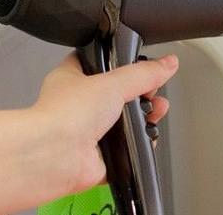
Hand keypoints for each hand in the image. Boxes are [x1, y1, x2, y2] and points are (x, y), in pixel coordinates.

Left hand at [31, 53, 178, 193]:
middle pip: (117, 96)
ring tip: (155, 114)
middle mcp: (77, 106)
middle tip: (153, 93)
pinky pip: (123, 152)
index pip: (97, 63)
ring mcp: (86, 133)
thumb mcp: (114, 82)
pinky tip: (144, 140)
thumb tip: (168, 63)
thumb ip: (144, 73)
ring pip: (122, 124)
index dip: (120, 63)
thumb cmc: (65, 114)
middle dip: (141, 95)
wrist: (54, 156)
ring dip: (142, 121)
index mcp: (72, 79)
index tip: (141, 65)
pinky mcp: (96, 159)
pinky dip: (136, 149)